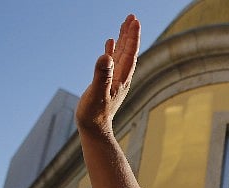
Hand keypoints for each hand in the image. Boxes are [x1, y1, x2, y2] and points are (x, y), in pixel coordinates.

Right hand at [75, 14, 141, 136]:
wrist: (94, 130)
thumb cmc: (94, 114)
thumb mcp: (96, 93)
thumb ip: (101, 75)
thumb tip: (105, 56)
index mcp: (121, 78)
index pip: (129, 53)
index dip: (132, 36)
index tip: (134, 20)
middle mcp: (121, 77)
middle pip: (128, 51)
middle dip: (130, 33)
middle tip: (132, 17)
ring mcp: (114, 79)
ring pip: (121, 55)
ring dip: (123, 39)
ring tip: (125, 24)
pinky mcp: (107, 82)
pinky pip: (111, 62)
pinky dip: (111, 50)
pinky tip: (109, 43)